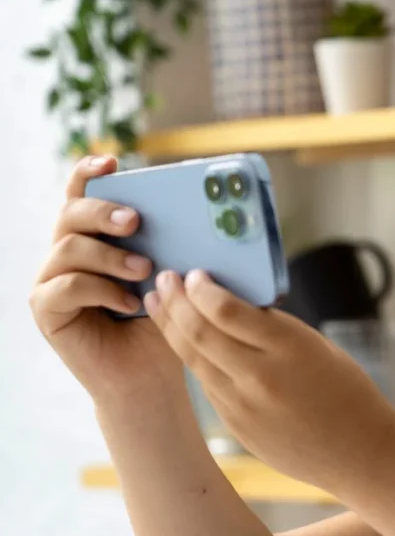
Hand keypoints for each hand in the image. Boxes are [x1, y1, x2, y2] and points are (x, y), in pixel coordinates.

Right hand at [29, 155, 183, 408]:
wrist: (152, 373)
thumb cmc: (165, 318)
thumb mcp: (173, 273)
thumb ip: (173, 243)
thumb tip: (205, 212)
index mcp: (96, 234)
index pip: (82, 192)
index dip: (88, 171)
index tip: (111, 162)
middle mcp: (67, 250)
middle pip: (72, 212)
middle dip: (102, 211)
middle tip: (135, 221)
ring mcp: (52, 278)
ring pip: (69, 247)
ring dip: (110, 256)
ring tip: (145, 270)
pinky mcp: (46, 308)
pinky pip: (65, 286)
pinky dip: (100, 289)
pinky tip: (129, 302)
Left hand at [145, 269, 394, 495]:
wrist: (359, 452)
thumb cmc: (348, 391)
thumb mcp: (317, 347)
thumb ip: (274, 330)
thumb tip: (233, 306)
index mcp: (289, 347)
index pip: (227, 311)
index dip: (202, 289)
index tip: (194, 274)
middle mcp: (259, 376)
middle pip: (199, 333)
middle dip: (176, 302)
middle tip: (164, 279)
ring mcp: (242, 405)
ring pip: (194, 359)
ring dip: (172, 329)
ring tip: (158, 305)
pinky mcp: (235, 425)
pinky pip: (207, 384)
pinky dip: (194, 358)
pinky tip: (186, 343)